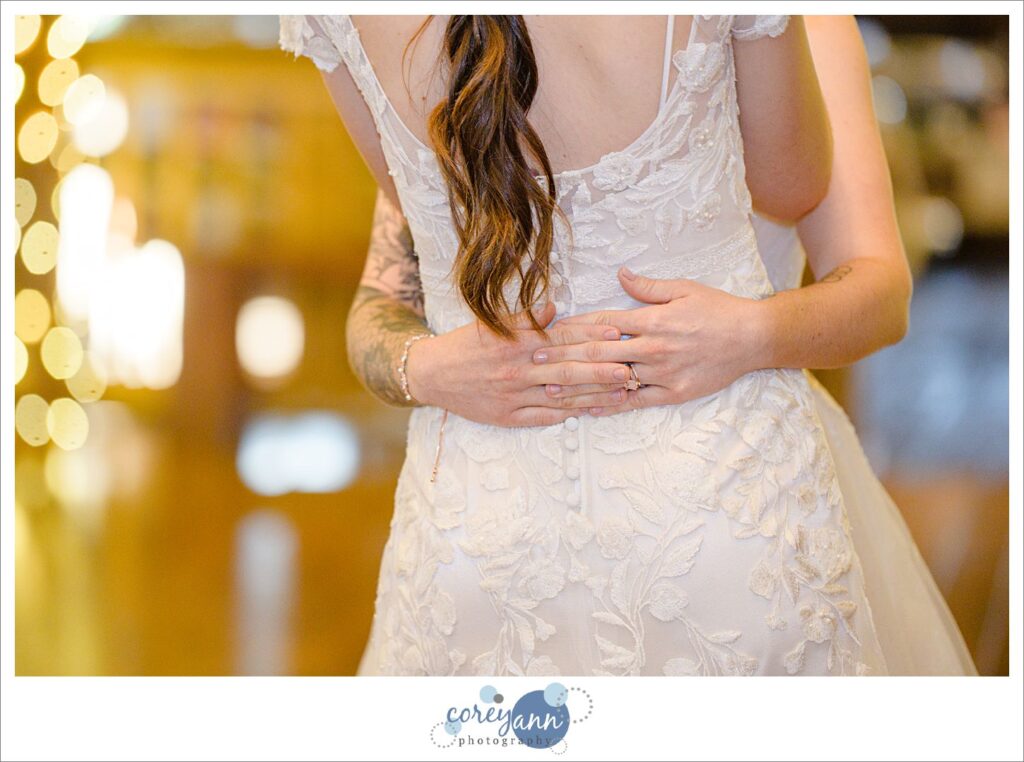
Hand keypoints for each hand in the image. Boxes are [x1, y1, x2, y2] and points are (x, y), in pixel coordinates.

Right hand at [406, 301, 634, 426]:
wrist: (431, 374)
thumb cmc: (465, 345)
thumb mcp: (490, 324)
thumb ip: (524, 318)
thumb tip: (553, 307)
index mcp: (515, 343)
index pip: (560, 338)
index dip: (590, 335)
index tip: (617, 333)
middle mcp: (517, 370)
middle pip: (567, 369)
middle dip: (601, 369)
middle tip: (631, 367)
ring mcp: (514, 395)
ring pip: (561, 395)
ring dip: (594, 394)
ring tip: (622, 393)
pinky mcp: (509, 416)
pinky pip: (543, 416)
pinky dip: (568, 414)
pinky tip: (590, 412)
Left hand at [538, 267, 767, 415]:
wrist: (752, 338)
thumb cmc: (718, 309)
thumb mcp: (683, 289)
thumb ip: (648, 286)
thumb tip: (620, 274)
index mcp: (652, 320)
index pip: (602, 323)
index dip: (572, 328)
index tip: (547, 332)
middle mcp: (653, 348)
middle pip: (598, 353)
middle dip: (563, 357)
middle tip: (534, 361)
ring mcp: (662, 374)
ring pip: (612, 381)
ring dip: (578, 386)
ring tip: (549, 391)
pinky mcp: (673, 394)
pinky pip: (635, 402)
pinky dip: (610, 405)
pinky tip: (587, 409)